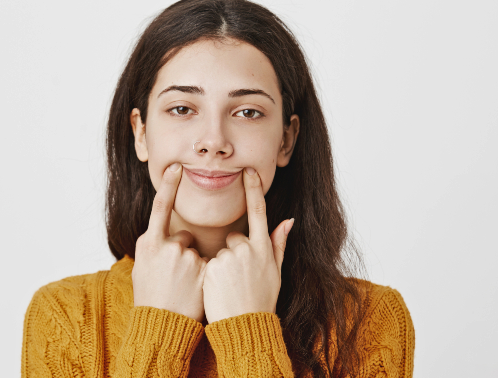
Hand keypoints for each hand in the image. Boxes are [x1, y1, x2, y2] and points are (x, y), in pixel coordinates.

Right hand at [132, 163, 208, 322]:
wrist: (160, 326)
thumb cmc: (149, 298)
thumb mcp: (142, 267)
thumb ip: (153, 245)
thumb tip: (159, 233)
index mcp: (149, 243)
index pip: (161, 207)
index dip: (169, 185)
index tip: (177, 166)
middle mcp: (167, 246)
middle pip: (183, 237)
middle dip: (183, 252)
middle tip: (173, 278)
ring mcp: (186, 257)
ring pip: (197, 252)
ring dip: (194, 265)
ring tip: (182, 288)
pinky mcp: (203, 269)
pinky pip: (209, 264)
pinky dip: (204, 275)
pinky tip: (194, 290)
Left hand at [202, 167, 294, 322]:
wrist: (245, 326)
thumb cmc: (262, 301)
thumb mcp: (276, 272)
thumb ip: (279, 243)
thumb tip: (289, 220)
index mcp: (263, 248)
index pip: (258, 211)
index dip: (253, 189)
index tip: (247, 170)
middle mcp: (247, 249)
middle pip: (235, 238)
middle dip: (234, 253)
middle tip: (239, 279)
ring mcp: (229, 258)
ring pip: (222, 252)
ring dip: (223, 266)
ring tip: (230, 288)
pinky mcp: (212, 268)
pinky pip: (208, 262)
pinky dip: (211, 274)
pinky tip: (219, 290)